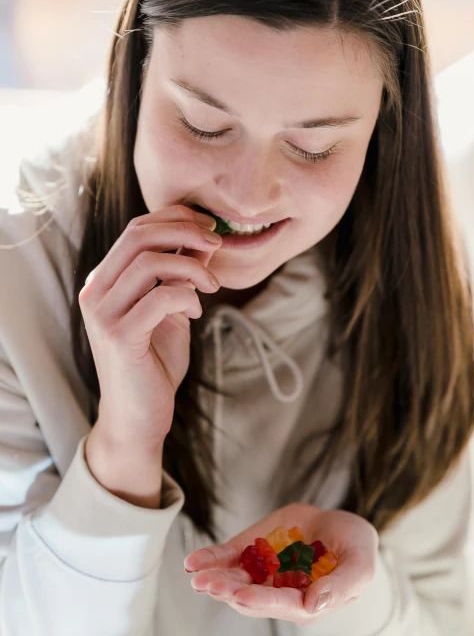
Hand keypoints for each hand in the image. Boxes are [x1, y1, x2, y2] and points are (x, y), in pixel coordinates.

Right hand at [79, 203, 221, 453]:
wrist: (138, 417)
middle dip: (185, 231)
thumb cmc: (154, 364)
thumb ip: (181, 275)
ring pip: (150, 262)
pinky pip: (159, 298)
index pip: (136, 228)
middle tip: (216, 242)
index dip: (176, 218)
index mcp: (105, 280)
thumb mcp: (172, 309)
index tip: (209, 226)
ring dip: (192, 267)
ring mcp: (102, 313)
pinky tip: (196, 310)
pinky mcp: (118, 335)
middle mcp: (95, 291)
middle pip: (139, 235)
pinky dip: (186, 297)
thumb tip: (205, 239)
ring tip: (210, 286)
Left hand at [183, 502, 378, 624]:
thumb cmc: (355, 548)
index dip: (260, 600)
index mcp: (306, 601)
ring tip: (197, 575)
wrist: (340, 523)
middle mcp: (278, 591)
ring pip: (233, 579)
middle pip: (249, 595)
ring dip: (214, 578)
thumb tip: (315, 605)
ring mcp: (262, 571)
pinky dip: (210, 558)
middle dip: (228, 590)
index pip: (280, 604)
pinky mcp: (252, 550)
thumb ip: (342, 586)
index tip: (241, 595)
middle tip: (208, 584)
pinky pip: (227, 557)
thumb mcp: (359, 565)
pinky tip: (193, 562)